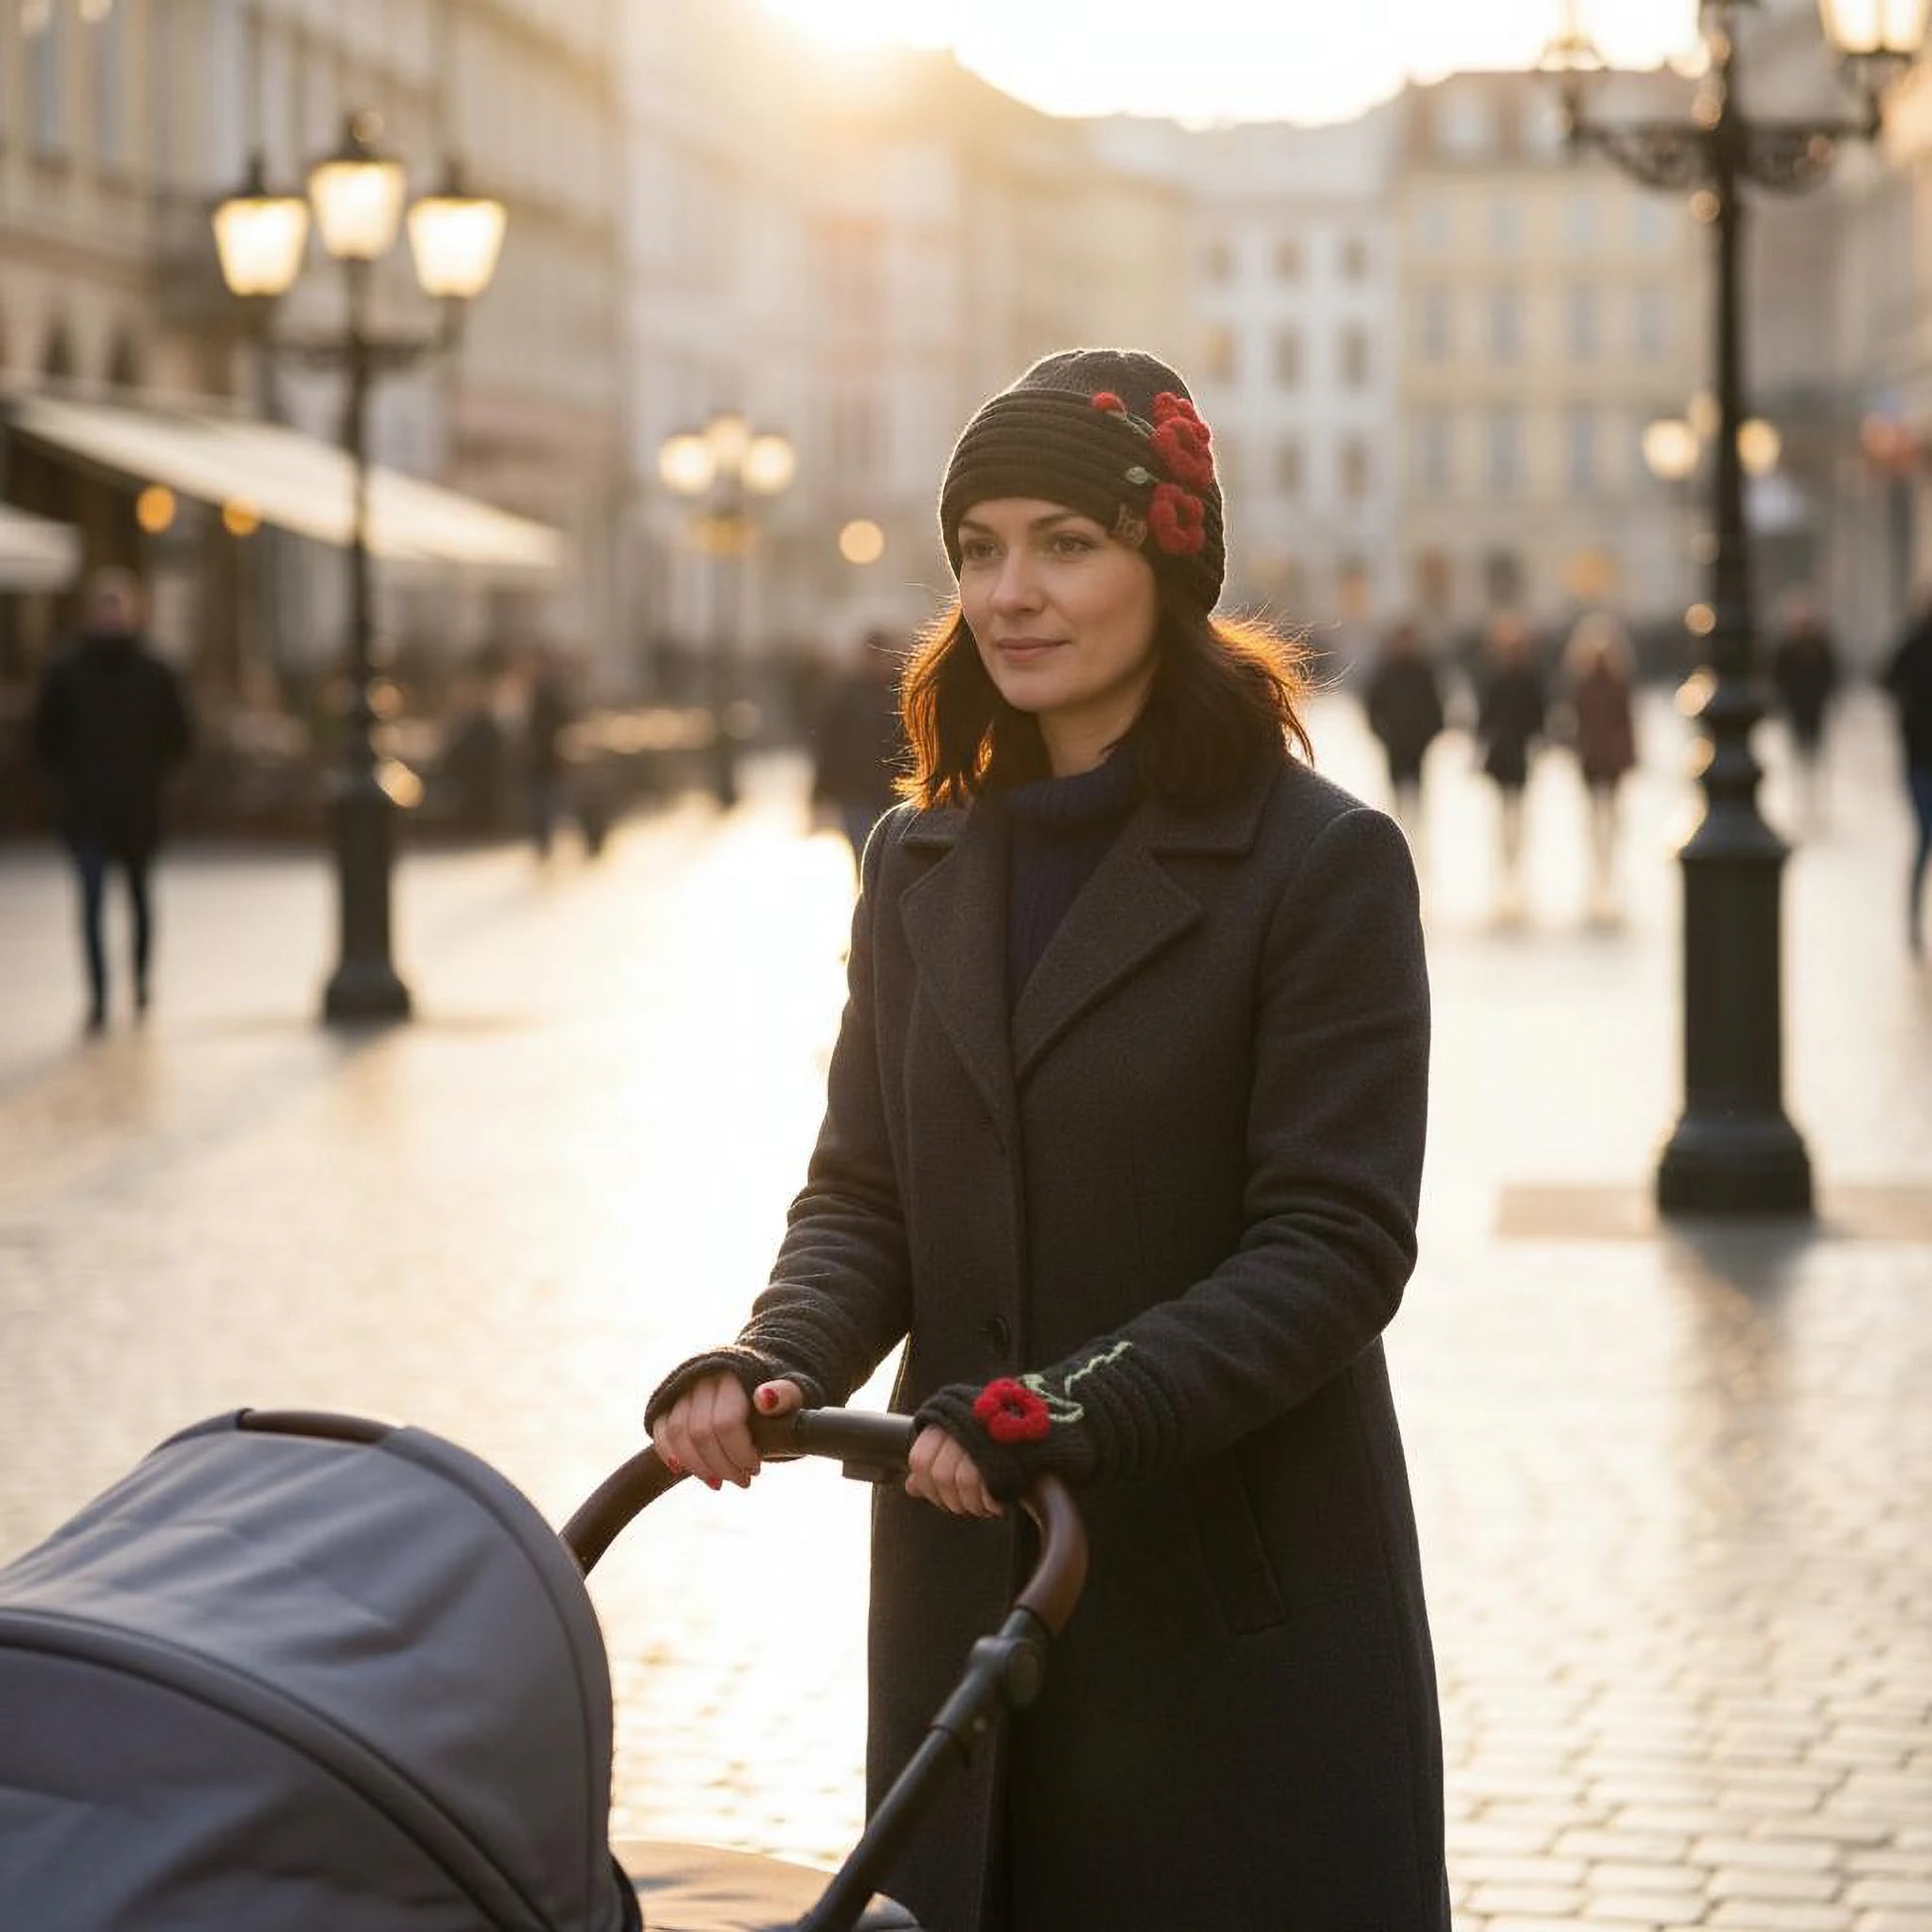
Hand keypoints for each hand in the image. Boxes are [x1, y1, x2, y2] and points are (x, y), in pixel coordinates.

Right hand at [650, 1374, 803, 1490]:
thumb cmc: (777, 1394)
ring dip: (696, 1466)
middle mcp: (703, 1376)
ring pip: (676, 1432)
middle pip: (700, 1431)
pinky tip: (682, 1471)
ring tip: (718, 1482)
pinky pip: (660, 1429)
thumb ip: (786, 1394)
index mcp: (734, 1372)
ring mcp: (682, 1387)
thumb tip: (764, 1398)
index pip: (727, 1422)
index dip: (740, 1453)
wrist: (756, 1377)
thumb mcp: (794, 1391)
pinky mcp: (667, 1399)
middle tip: (742, 1481)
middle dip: (721, 1465)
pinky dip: (668, 1453)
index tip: (756, 1469)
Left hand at [906, 1424, 1002, 1518]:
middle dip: (951, 1500)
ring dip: (971, 1504)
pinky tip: (997, 1505)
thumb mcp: (959, 1441)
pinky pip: (987, 1486)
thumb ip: (934, 1462)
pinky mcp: (1005, 1451)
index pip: (919, 1460)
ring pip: (963, 1482)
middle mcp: (961, 1424)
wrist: (1043, 1420)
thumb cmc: (995, 1435)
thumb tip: (911, 1487)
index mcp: (945, 1420)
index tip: (941, 1499)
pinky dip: (989, 1503)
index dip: (927, 1486)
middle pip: (941, 1475)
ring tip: (983, 1508)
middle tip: (965, 1507)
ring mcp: (982, 1435)